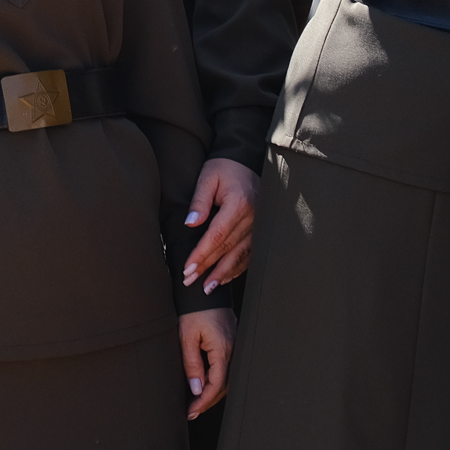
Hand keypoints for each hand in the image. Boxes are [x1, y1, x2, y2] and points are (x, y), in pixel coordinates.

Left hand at [178, 158, 257, 292]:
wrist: (246, 161)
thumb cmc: (224, 168)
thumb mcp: (207, 177)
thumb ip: (199, 201)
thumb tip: (190, 224)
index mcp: (239, 203)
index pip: (217, 236)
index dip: (201, 254)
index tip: (187, 269)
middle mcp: (253, 218)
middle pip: (228, 249)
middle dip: (208, 268)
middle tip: (190, 282)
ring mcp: (260, 225)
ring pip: (241, 256)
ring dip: (224, 273)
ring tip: (207, 288)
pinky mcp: (262, 230)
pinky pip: (250, 254)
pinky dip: (237, 268)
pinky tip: (224, 277)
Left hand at [178, 307, 233, 419]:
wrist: (203, 290)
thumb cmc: (193, 309)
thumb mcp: (186, 337)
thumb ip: (192, 364)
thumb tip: (196, 389)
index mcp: (223, 349)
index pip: (216, 384)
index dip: (204, 401)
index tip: (191, 411)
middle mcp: (233, 349)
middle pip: (224, 385)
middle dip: (208, 401)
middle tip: (192, 412)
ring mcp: (235, 345)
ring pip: (227, 378)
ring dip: (212, 392)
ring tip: (196, 403)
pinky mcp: (232, 342)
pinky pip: (227, 367)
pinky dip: (216, 379)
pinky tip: (205, 384)